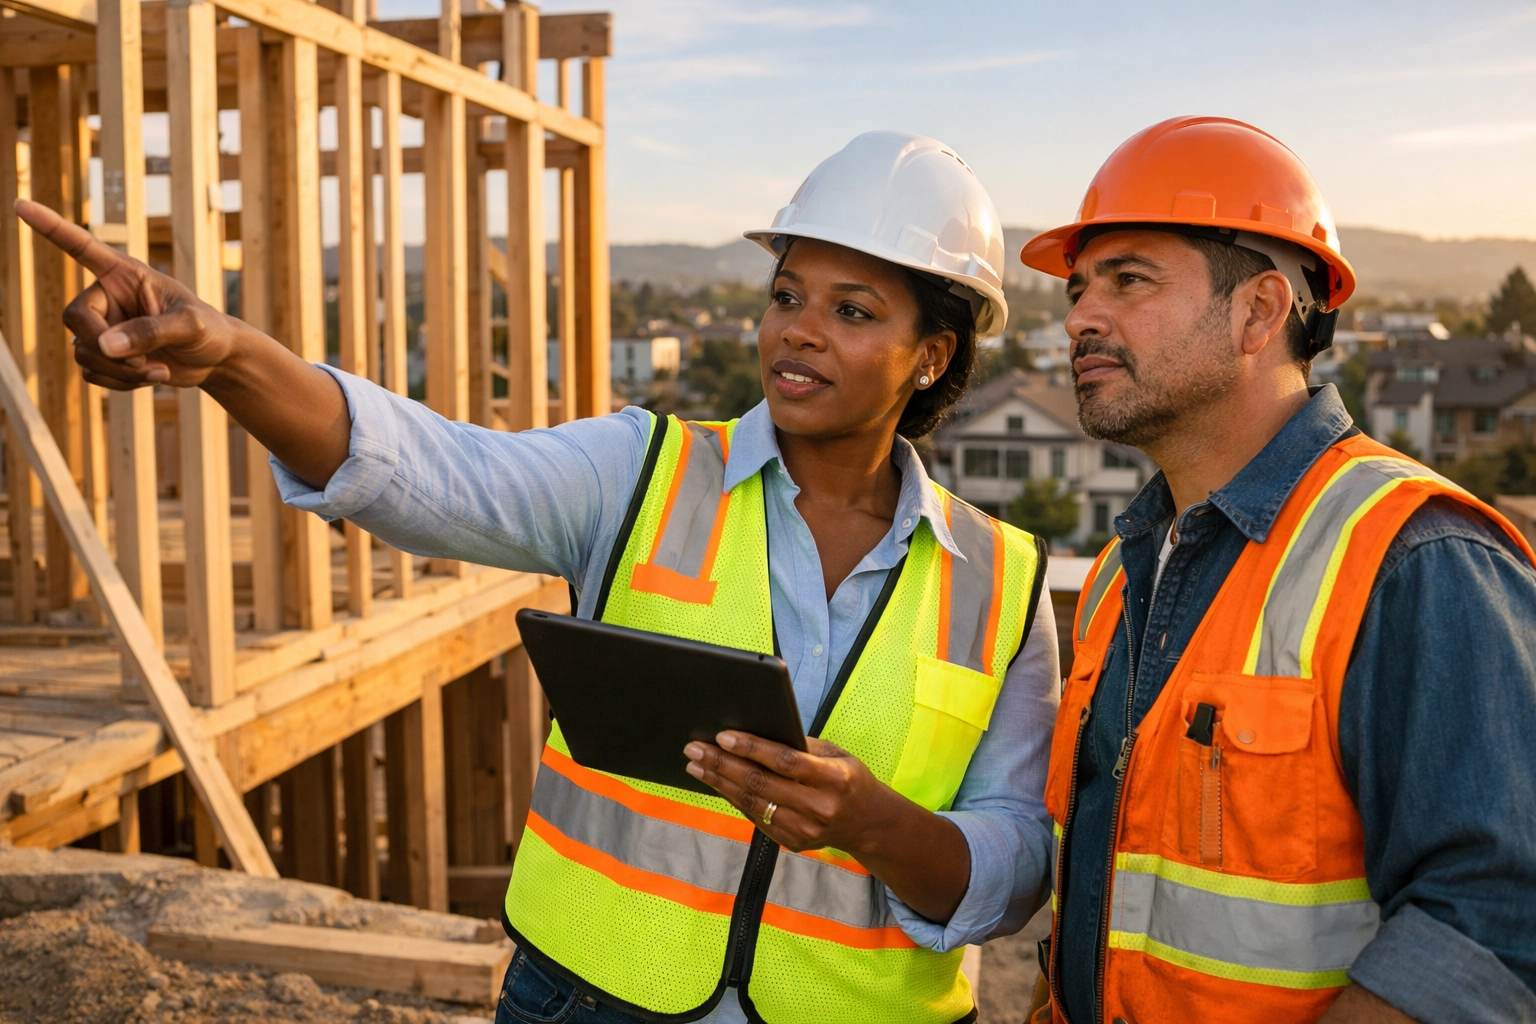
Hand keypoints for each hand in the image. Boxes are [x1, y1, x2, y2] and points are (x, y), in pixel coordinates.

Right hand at [15, 199, 350, 486]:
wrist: (216, 360)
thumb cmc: (209, 330)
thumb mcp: (191, 326)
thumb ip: (152, 332)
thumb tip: (106, 347)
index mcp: (124, 274)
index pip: (81, 247)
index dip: (50, 227)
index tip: (21, 205)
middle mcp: (107, 297)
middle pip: (75, 318)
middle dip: (104, 347)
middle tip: (142, 363)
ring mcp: (104, 327)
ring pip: (83, 352)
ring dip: (119, 371)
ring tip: (157, 372)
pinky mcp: (106, 356)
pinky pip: (93, 373)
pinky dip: (120, 383)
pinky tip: (151, 378)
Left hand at [684, 732, 892, 854]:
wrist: (868, 823)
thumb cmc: (848, 778)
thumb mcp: (835, 755)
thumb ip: (800, 746)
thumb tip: (756, 732)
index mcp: (833, 780)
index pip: (785, 762)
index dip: (752, 748)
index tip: (723, 736)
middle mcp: (818, 808)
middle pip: (761, 784)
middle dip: (722, 764)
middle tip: (695, 748)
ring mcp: (804, 829)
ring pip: (752, 803)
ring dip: (719, 782)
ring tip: (696, 765)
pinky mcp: (793, 841)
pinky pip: (756, 817)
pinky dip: (734, 798)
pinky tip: (717, 783)